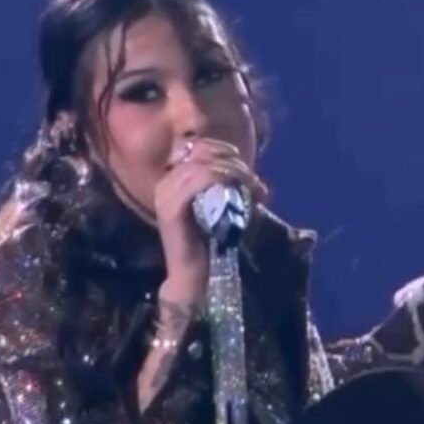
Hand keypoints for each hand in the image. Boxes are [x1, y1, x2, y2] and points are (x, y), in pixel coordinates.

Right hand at [153, 137, 267, 300]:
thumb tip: (257, 182)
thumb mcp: (225, 208)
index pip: (200, 146)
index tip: (248, 171)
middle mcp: (166, 181)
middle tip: (254, 182)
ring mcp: (166, 194)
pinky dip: (221, 180)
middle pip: (202, 152)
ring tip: (251, 187)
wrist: (196, 277)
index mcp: (175, 177)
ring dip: (232, 171)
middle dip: (234, 162)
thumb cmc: (211, 242)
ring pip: (202, 165)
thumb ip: (234, 190)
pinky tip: (238, 190)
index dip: (227, 152)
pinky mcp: (170, 208)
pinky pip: (196, 181)